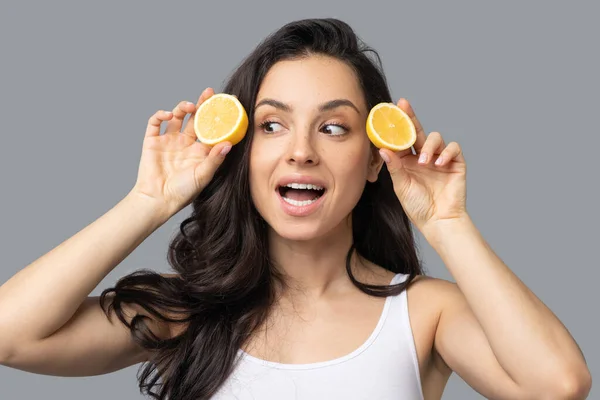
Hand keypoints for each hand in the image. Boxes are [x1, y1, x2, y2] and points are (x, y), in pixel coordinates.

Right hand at [130, 88, 231, 218]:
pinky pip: (155, 123)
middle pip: (195, 118)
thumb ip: (215, 159)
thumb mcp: (203, 175)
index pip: (211, 129)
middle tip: (209, 93)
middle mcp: (185, 143)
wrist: (157, 200)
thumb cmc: (183, 192)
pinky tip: (167, 115)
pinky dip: (160, 115)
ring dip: (182, 107)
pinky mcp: (152, 141)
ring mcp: (168, 141)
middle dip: (202, 104)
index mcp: (199, 151)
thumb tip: (229, 143)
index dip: (217, 117)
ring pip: (176, 117)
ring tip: (189, 107)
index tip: (227, 105)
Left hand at [379, 98, 466, 234]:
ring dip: (429, 146)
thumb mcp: (401, 185)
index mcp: (407, 161)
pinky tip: (439, 163)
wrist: (438, 221)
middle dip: (410, 117)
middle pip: (417, 131)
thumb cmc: (418, 206)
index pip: (401, 140)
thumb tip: (383, 148)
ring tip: (424, 162)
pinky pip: (453, 148)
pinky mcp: (455, 163)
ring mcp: (439, 159)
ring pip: (436, 137)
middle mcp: (423, 156)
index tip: (387, 114)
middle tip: (403, 105)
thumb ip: (394, 166)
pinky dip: (446, 152)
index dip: (395, 127)